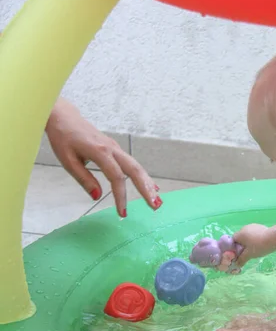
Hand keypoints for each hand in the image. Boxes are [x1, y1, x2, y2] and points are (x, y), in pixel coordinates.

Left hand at [46, 98, 161, 216]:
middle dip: (146, 188)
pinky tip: (151, 186)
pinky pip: (133, 164)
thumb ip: (84, 179)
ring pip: (137, 166)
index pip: (116, 177)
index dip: (121, 196)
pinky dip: (143, 176)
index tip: (122, 213)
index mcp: (100, 152)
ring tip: (157, 200)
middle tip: (155, 206)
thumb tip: (97, 197)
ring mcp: (116, 148)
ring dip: (148, 183)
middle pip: (135, 170)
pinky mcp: (116, 149)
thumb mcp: (68, 161)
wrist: (64, 117)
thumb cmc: (63, 138)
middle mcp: (113, 149)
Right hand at [233, 224, 271, 266]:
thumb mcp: (249, 255)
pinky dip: (256, 239)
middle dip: (243, 245)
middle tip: (248, 253)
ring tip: (256, 249)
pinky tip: (261, 244)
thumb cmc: (259, 246)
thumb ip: (241, 260)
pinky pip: (255, 234)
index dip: (235, 248)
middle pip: (241, 237)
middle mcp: (245, 228)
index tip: (239, 254)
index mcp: (240, 233)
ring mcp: (253, 226)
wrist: (274, 239)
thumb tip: (236, 264)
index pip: (233, 240)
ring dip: (250, 242)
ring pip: (248, 235)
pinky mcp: (261, 227)